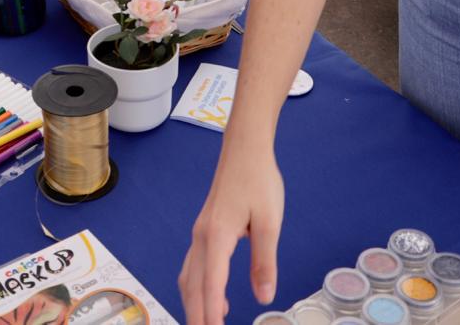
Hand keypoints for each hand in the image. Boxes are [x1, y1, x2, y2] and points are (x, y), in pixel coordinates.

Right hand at [179, 143, 285, 324]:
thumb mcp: (270, 223)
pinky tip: (215, 299)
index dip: (212, 314)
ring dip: (195, 304)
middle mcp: (201, 237)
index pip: (211, 285)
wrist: (244, 150)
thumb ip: (264, 262)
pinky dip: (199, 288)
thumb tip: (264, 297)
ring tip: (208, 323)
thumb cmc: (257, 181)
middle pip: (193, 286)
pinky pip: (195, 266)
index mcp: (216, 237)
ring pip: (189, 278)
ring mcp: (200, 234)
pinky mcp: (205, 230)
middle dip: (197, 315)